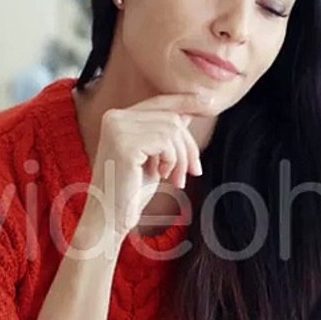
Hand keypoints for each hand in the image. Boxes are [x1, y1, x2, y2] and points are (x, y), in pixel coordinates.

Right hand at [82, 91, 215, 239]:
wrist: (109, 218)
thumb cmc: (131, 193)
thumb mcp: (154, 158)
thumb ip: (165, 134)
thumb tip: (187, 112)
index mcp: (118, 118)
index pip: (159, 101)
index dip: (186, 101)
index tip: (211, 102)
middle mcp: (114, 118)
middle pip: (171, 117)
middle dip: (188, 146)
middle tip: (193, 172)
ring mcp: (117, 129)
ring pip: (172, 130)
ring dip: (181, 158)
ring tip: (175, 179)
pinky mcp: (125, 144)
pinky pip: (166, 142)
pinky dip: (172, 161)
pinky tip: (162, 176)